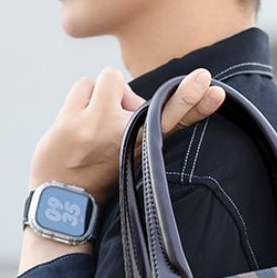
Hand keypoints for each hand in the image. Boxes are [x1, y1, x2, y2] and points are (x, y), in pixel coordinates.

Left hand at [28, 66, 225, 207]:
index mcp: (143, 148)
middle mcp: (126, 138)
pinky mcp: (73, 121)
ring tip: (94, 122)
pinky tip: (75, 121)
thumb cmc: (96, 171)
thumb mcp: (127, 154)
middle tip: (203, 77)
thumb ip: (136, 126)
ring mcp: (99, 128)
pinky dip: (81, 97)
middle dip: (186, 92)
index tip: (215, 91)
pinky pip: (86, 84)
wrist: (61, 199)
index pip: (176, 122)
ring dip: (104, 93)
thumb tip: (129, 93)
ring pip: (113, 79)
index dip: (198, 105)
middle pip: (162, 106)